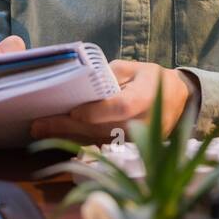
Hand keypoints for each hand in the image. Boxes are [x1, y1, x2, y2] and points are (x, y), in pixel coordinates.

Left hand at [30, 59, 199, 145]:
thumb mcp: (135, 68)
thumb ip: (110, 75)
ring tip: (40, 129)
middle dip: (68, 125)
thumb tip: (83, 82)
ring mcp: (140, 141)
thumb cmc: (152, 79)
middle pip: (103, 127)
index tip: (74, 111)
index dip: (98, 111)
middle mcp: (144, 123)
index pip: (122, 106)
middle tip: (39, 123)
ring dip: (66, 136)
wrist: (178, 100)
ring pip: (98, 140)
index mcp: (147, 96)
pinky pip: (101, 146)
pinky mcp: (132, 150)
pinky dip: (77, 142)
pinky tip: (56, 137)